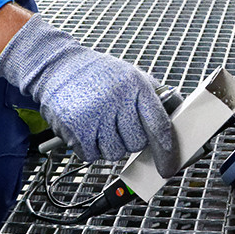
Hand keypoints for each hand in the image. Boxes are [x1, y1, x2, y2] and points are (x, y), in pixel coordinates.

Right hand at [0, 15, 178, 173]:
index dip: (166, 152)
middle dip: (130, 140)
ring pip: (114, 153)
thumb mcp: (131, 74)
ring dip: (109, 145)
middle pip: (136, 144)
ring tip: (100, 122)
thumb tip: (177, 115)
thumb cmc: (98, 73)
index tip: (168, 167)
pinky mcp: (75, 129)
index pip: (159, 126)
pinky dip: (90, 147)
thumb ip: (154, 95)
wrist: (57, 66)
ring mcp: (94, 115)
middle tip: (119, 124)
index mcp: (135, 85)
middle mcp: (116, 100)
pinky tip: (86, 127)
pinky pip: (92, 156)